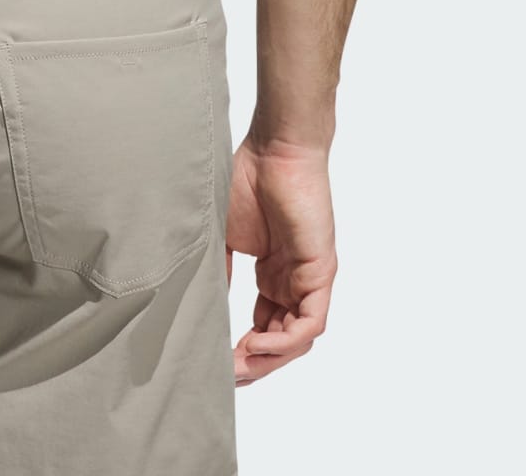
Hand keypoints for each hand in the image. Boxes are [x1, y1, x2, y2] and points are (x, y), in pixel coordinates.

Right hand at [223, 137, 336, 384]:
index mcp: (272, 274)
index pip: (263, 326)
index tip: (216, 361)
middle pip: (280, 339)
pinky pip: (309, 322)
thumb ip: (220, 270)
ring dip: (269, 359)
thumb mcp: (223, 235)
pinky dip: (285, 340)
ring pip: (296, 338)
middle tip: (227, 376)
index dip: (243, 349)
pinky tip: (257, 344)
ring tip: (239, 367)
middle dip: (255, 363)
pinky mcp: (321, 272)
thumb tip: (204, 305)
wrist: (274, 149)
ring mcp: (309, 279)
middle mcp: (292, 281)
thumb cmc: (248, 179)